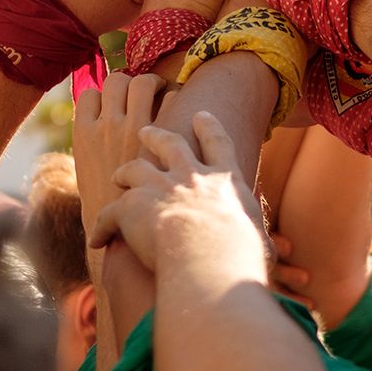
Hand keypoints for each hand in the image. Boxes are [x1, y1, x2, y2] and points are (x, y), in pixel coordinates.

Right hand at [72, 70, 169, 239]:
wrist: (126, 243)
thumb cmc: (107, 217)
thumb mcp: (89, 180)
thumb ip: (98, 153)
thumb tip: (108, 140)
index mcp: (83, 135)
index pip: (90, 92)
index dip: (104, 94)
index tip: (115, 101)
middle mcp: (107, 126)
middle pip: (117, 80)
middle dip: (130, 82)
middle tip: (144, 92)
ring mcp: (136, 130)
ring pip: (142, 82)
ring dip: (153, 83)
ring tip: (163, 93)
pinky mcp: (163, 138)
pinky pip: (172, 101)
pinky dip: (176, 100)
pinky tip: (181, 112)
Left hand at [90, 113, 261, 269]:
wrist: (209, 256)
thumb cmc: (242, 254)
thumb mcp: (260, 241)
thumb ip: (262, 241)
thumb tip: (274, 253)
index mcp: (224, 179)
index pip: (217, 143)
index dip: (208, 127)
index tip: (201, 115)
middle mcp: (190, 175)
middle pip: (170, 144)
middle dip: (157, 135)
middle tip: (146, 130)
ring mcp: (158, 187)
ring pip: (135, 169)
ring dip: (125, 170)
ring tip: (117, 173)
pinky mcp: (131, 207)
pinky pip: (110, 214)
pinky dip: (102, 227)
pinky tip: (97, 239)